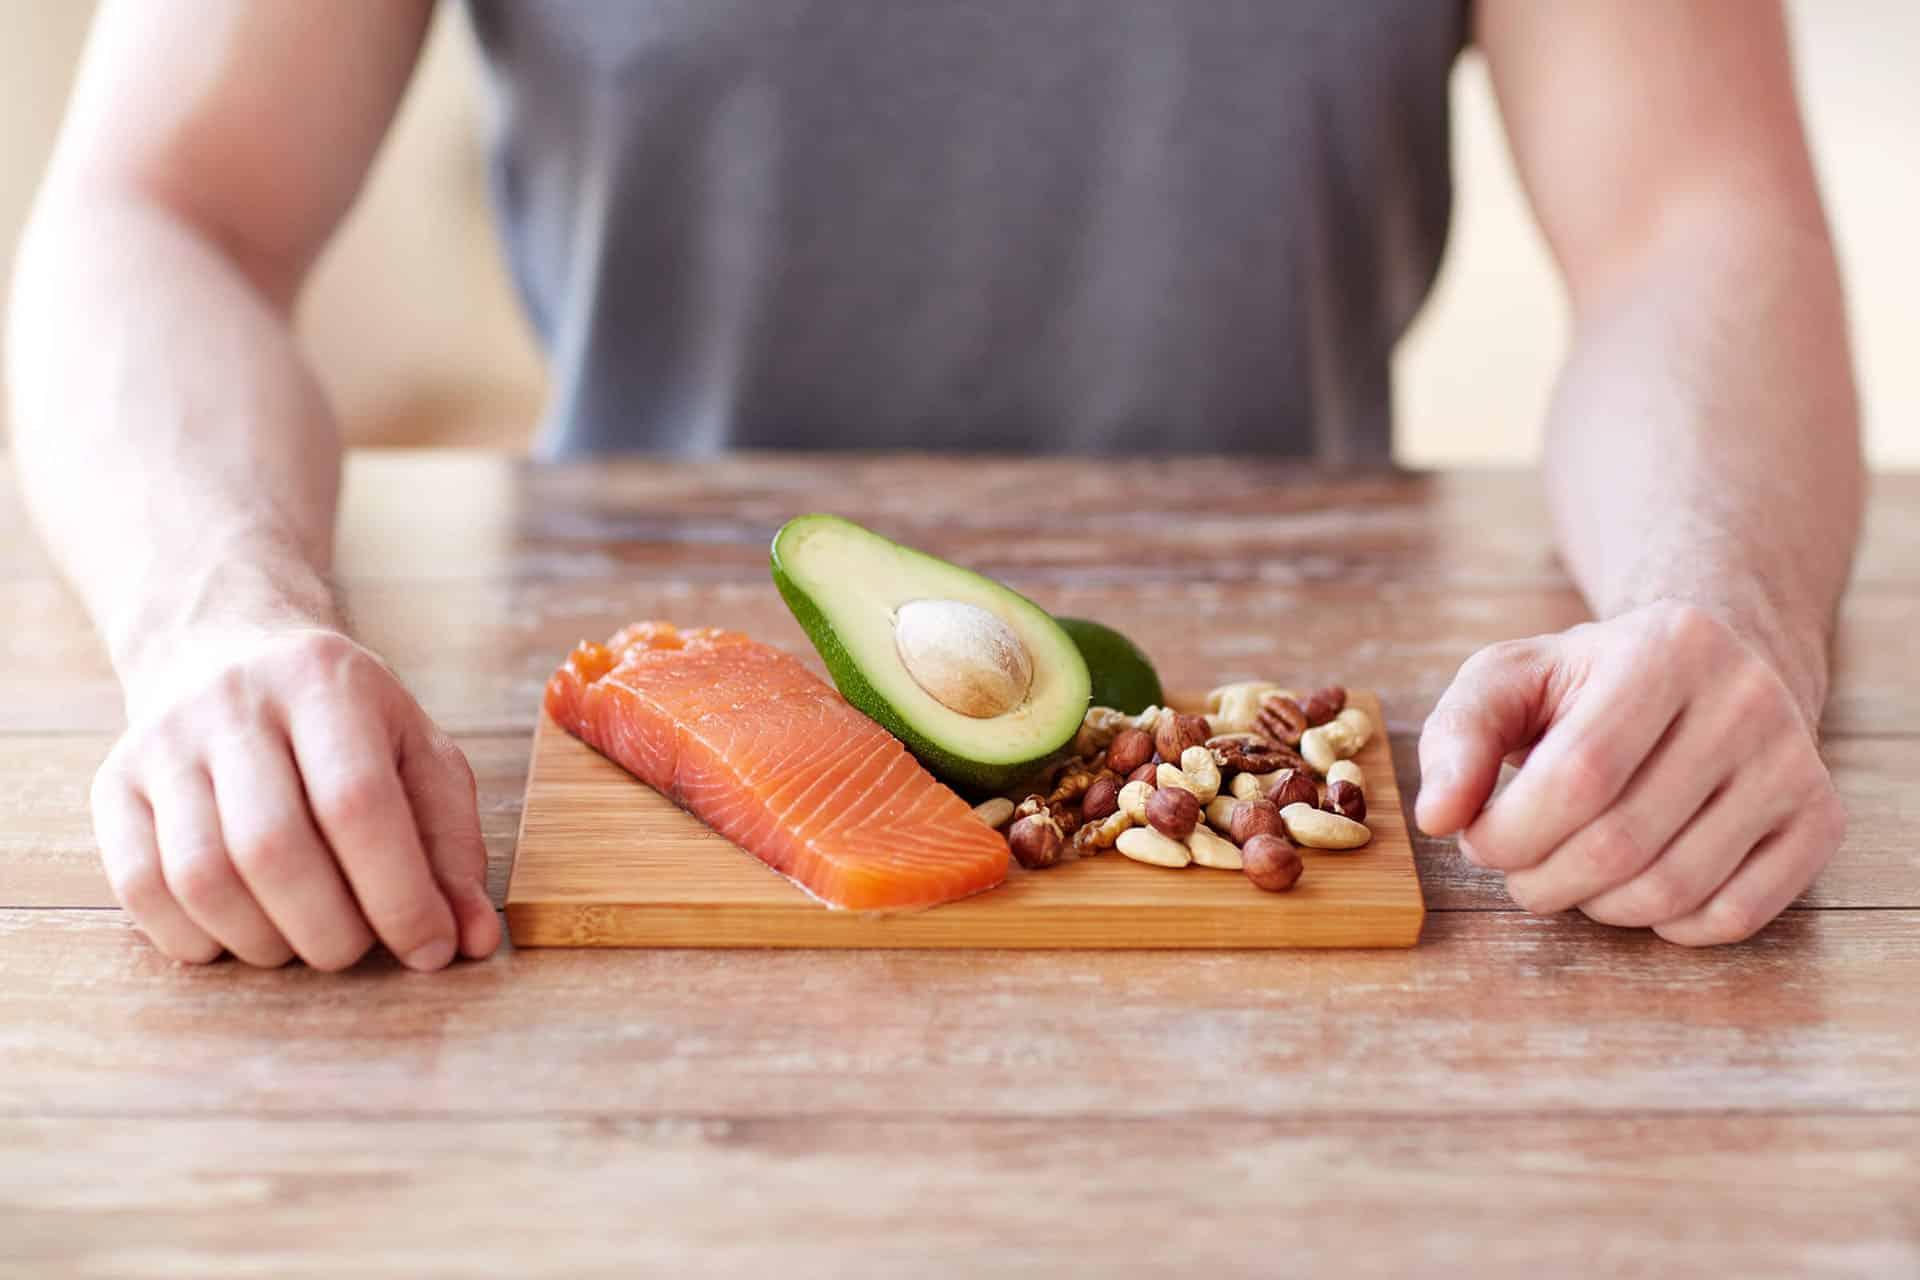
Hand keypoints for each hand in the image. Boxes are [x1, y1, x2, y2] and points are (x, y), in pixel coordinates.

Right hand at [91, 627, 501, 968]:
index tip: (430, 949)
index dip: (399, 894)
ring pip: (202, 877)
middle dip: (330, 929)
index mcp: (325, 682)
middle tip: (359, 949)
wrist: (227, 652)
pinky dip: (198, 938)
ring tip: (306, 941)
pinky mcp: (113, 785)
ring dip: (266, 941)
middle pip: (273, 847)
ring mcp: (162, 743)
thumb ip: (452, 848)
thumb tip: (472, 940)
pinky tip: (243, 933)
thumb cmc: (347, 725)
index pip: (358, 804)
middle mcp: (233, 703)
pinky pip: (141, 890)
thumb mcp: (418, 757)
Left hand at [1415, 601, 1843, 945]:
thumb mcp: (1508, 680)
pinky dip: (1667, 926)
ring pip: (1675, 890)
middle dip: (1541, 880)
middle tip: (1517, 870)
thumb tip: (1437, 818)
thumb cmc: (1586, 684)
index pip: (1577, 776)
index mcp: (1666, 647)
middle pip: (1621, 843)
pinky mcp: (1821, 819)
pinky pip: (1737, 916)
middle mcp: (1747, 698)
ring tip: (1568, 875)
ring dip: (1597, 908)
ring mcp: (1795, 761)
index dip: (1510, 833)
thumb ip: (1456, 737)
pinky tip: (1634, 887)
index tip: (1478, 841)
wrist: (1704, 670)